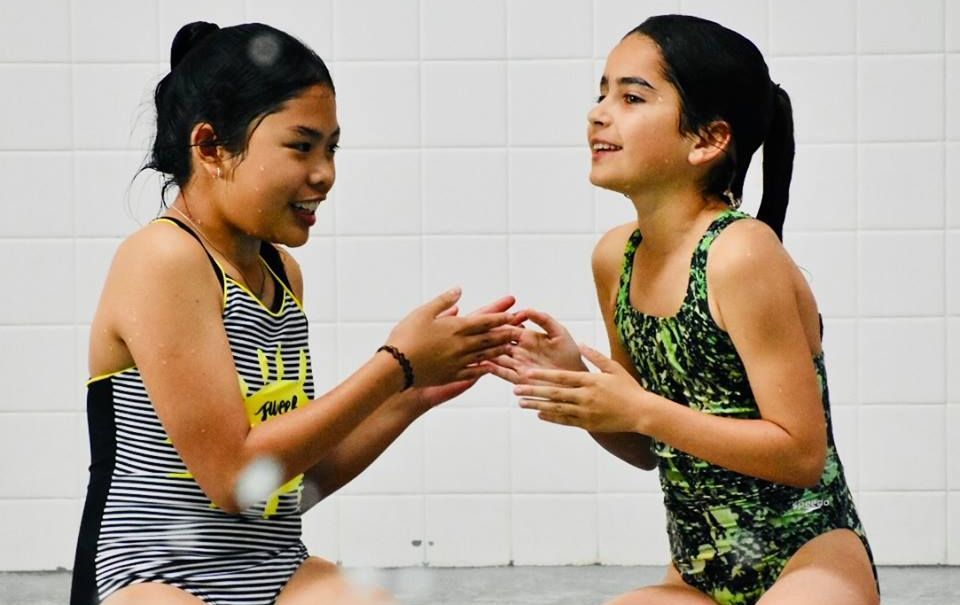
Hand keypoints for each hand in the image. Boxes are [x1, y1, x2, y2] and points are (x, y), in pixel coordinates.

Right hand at [386, 289, 520, 387]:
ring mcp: (458, 362)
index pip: (485, 320)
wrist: (396, 367)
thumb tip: (459, 291)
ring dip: (500, 349)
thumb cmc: (405, 337)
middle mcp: (462, 345)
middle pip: (490, 337)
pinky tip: (490, 368)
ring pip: (485, 354)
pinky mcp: (452, 375)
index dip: (501, 316)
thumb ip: (443, 301)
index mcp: (456, 328)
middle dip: (507, 332)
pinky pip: (473, 372)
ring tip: (512, 346)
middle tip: (522, 330)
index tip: (514, 313)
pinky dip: (484, 368)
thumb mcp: (423, 312)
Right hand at [483, 308, 584, 384]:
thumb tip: (526, 309)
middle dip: (488, 338)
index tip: (490, 319)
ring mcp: (517, 364)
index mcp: (527, 337)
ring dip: (486, 353)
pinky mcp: (518, 378)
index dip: (499, 324)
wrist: (574, 378)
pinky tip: (485, 364)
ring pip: (497, 357)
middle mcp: (520, 350)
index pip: (508, 328)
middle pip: (498, 342)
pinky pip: (502, 373)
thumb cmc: (570, 354)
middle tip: (477, 333)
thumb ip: (544, 320)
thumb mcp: (559, 333)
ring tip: (475, 349)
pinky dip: (492, 369)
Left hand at [513, 344, 649, 432]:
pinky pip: (565, 421)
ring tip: (521, 402)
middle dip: (533, 391)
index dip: (542, 375)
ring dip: (537, 405)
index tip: (527, 373)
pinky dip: (551, 417)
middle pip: (554, 394)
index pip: (561, 377)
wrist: (641, 413)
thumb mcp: (614, 368)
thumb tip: (581, 344)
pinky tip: (539, 414)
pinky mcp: (588, 424)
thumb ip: (596, 356)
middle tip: (516, 389)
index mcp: (590, 381)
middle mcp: (585, 397)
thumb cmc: (629, 388)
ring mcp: (586, 412)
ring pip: (556, 409)